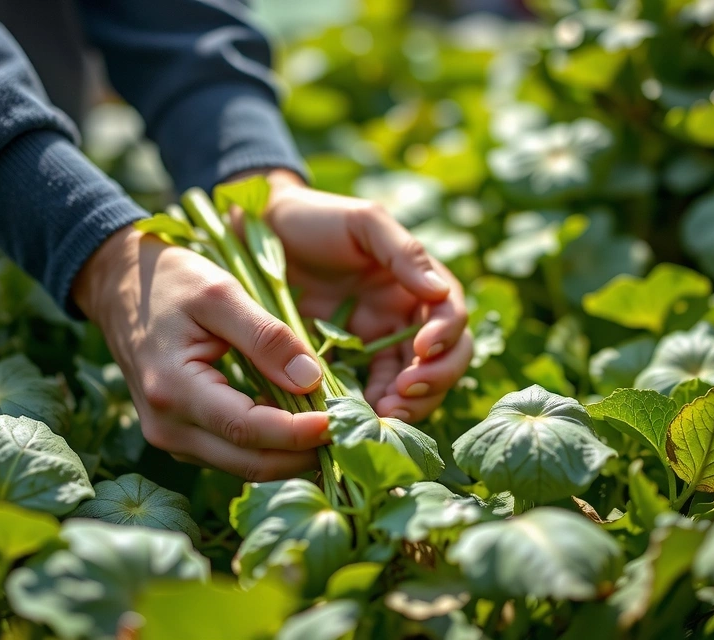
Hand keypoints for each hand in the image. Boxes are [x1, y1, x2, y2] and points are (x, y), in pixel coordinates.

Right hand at [72, 226, 328, 480]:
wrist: (119, 287)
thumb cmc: (170, 281)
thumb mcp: (220, 294)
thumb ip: (266, 337)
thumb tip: (311, 379)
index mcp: (174, 390)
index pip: (248, 430)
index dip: (298, 433)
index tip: (341, 421)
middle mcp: (167, 428)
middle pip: (250, 463)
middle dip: (304, 455)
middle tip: (352, 436)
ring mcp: (171, 438)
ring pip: (244, 466)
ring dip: (291, 456)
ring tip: (336, 432)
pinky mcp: (181, 437)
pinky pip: (233, 455)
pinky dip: (271, 447)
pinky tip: (301, 426)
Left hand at [258, 169, 471, 422]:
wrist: (261, 231)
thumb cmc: (316, 218)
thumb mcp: (363, 222)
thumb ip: (403, 252)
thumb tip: (440, 292)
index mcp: (418, 285)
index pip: (452, 318)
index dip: (446, 338)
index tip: (421, 350)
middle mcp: (405, 318)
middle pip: (443, 360)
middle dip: (432, 382)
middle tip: (404, 396)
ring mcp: (376, 344)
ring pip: (411, 385)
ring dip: (406, 405)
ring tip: (384, 417)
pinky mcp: (344, 364)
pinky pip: (368, 392)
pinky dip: (370, 408)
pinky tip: (358, 418)